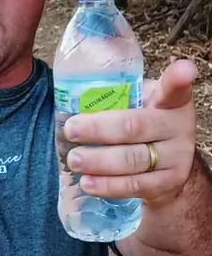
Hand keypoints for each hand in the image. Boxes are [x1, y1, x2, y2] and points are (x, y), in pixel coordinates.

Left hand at [64, 59, 196, 205]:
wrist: (171, 168)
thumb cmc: (147, 128)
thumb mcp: (143, 106)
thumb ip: (121, 98)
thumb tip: (73, 96)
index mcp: (172, 102)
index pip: (174, 88)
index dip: (179, 79)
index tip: (183, 70)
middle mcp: (178, 128)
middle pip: (135, 127)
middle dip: (98, 129)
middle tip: (71, 130)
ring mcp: (176, 158)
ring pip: (132, 160)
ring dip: (98, 161)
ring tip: (74, 159)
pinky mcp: (167, 184)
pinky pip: (133, 186)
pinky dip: (107, 185)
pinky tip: (87, 182)